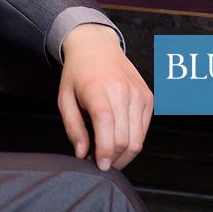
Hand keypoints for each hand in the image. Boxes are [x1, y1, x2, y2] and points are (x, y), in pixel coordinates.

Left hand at [57, 24, 152, 170]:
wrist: (96, 45)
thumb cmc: (78, 72)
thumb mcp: (64, 98)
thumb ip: (73, 127)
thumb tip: (81, 153)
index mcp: (98, 89)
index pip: (106, 127)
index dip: (104, 151)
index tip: (99, 166)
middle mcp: (122, 91)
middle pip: (124, 139)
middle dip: (113, 159)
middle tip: (99, 162)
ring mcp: (138, 94)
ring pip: (137, 139)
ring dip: (124, 155)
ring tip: (108, 155)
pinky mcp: (148, 97)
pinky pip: (144, 130)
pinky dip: (133, 141)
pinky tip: (119, 140)